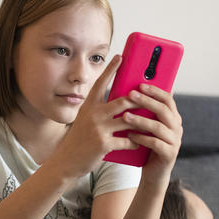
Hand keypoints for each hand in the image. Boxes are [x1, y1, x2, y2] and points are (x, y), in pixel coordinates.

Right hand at [55, 55, 142, 176]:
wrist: (66, 161)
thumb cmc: (80, 139)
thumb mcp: (85, 120)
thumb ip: (100, 111)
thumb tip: (122, 103)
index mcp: (89, 106)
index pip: (101, 83)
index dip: (111, 69)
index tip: (120, 56)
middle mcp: (93, 114)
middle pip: (124, 101)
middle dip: (139, 100)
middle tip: (150, 98)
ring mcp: (99, 129)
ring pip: (129, 120)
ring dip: (142, 122)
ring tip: (151, 122)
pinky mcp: (104, 144)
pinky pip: (127, 140)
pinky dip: (135, 142)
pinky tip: (138, 144)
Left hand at [122, 85, 182, 184]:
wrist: (153, 173)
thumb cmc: (146, 146)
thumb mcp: (147, 127)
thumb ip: (145, 113)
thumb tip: (131, 92)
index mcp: (173, 118)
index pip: (168, 99)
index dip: (155, 91)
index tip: (140, 85)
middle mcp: (177, 128)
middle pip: (164, 110)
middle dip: (146, 101)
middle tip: (131, 95)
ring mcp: (175, 141)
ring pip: (158, 127)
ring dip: (141, 120)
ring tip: (125, 116)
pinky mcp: (169, 154)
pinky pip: (155, 144)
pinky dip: (142, 138)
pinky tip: (130, 135)